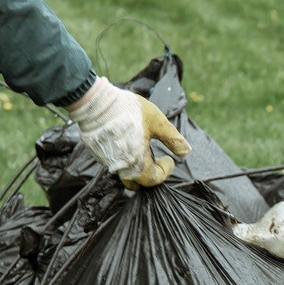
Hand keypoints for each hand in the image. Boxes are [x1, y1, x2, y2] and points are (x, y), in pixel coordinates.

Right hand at [67, 77, 190, 188]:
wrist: (96, 102)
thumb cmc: (129, 111)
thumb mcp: (157, 122)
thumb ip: (173, 139)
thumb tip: (187, 152)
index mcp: (137, 163)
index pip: (153, 180)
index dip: (165, 171)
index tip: (168, 157)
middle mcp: (121, 168)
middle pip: (138, 181)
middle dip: (150, 172)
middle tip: (155, 156)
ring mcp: (107, 162)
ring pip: (125, 172)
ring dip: (136, 165)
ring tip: (142, 145)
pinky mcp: (98, 154)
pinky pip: (114, 162)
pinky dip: (124, 157)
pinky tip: (127, 140)